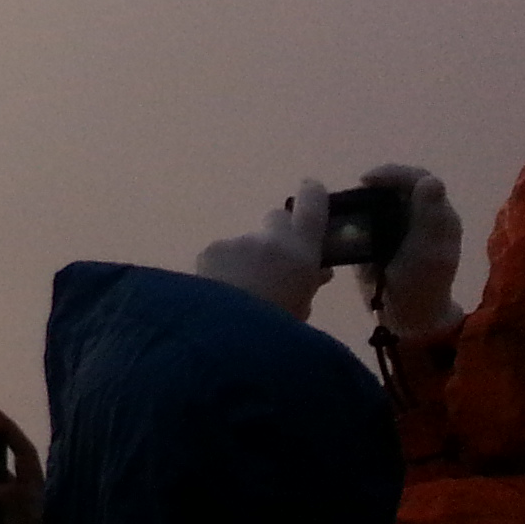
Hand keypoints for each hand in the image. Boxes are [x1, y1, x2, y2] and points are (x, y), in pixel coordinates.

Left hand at [194, 188, 329, 319]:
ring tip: (239, 294)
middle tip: (275, 261)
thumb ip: (308, 284)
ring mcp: (235, 243)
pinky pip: (220, 258)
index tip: (311, 186)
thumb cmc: (278, 331)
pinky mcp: (207, 252)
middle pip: (275, 219)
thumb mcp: (304, 309)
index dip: (313, 195)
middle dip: (277, 234)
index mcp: (301, 253)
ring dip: (245, 261)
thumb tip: (317, 271)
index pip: (312, 209)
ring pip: (245, 245)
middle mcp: (268, 239)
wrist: (228, 337)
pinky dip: (222, 271)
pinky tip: (218, 296)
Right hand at [356, 166, 464, 340]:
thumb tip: (430, 179)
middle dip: (377, 183)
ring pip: (385, 196)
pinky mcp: (387, 235)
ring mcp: (405, 225)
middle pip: (400, 184)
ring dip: (366, 196)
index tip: (365, 181)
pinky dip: (359, 210)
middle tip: (353, 192)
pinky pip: (373, 213)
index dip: (394, 174)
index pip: (419, 179)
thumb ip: (429, 217)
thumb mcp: (427, 252)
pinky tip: (346, 217)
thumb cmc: (421, 286)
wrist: (409, 318)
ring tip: (347, 204)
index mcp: (440, 217)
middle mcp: (424, 216)